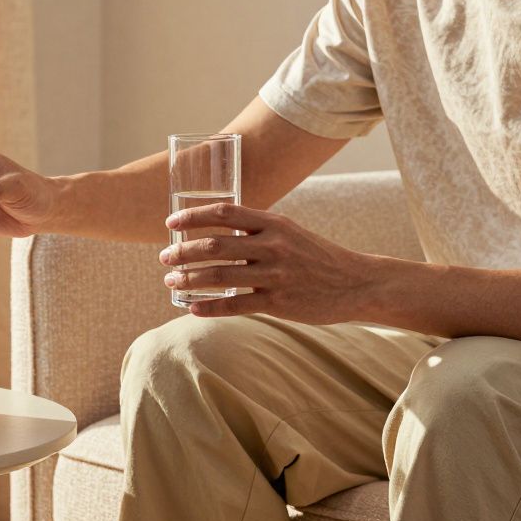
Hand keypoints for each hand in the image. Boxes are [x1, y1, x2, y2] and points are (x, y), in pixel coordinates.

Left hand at [158, 202, 379, 321]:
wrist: (356, 283)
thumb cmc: (316, 256)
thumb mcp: (289, 233)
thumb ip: (257, 231)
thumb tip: (215, 232)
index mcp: (273, 224)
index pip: (224, 213)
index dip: (192, 216)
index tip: (170, 223)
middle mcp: (272, 246)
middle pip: (214, 246)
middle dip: (182, 252)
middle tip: (164, 259)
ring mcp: (276, 275)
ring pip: (219, 276)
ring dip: (188, 279)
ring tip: (171, 282)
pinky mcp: (278, 302)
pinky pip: (235, 305)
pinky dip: (209, 306)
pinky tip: (192, 307)